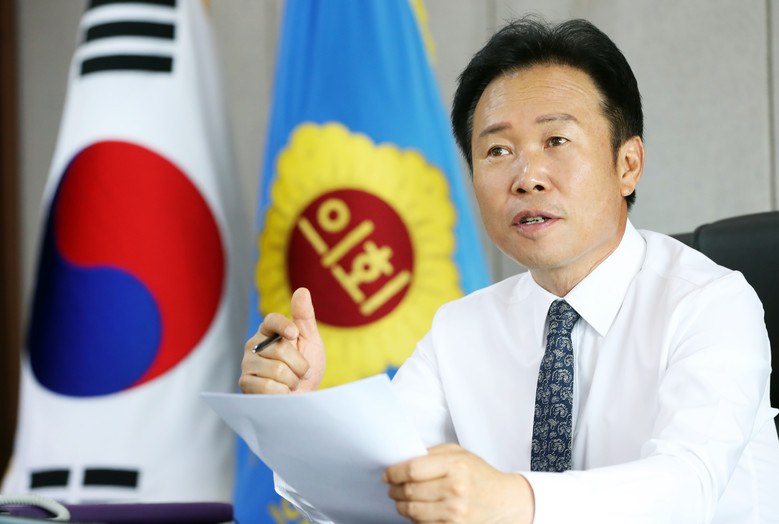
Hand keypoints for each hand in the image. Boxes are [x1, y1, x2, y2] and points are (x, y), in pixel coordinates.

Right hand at [238, 287, 325, 393]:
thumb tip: (302, 290)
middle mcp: (254, 345)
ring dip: (293, 381)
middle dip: (300, 365)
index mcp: (268, 331)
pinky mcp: (245, 384)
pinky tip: (282, 393)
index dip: (284, 325)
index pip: (271, 320)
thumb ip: (305, 316)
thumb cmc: (306, 367)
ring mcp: (247, 364)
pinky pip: (268, 387)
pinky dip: (283, 392)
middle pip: (281, 350)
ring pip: (277, 370)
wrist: (302, 397)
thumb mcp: (310, 340)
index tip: (295, 334)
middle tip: (301, 372)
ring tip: (291, 383)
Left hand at [383, 443, 533, 523]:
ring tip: (400, 500)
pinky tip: (416, 511)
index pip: (412, 470)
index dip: (394, 472)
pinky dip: (414, 518)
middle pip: (409, 491)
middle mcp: (455, 489)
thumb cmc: (480, 475)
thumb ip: (432, 454)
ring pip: (412, 511)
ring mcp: (455, 511)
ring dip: (401, 505)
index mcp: (454, 466)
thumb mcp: (459, 454)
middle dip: (394, 490)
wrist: (503, 501)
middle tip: (392, 487)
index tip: (388, 474)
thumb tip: (404, 459)